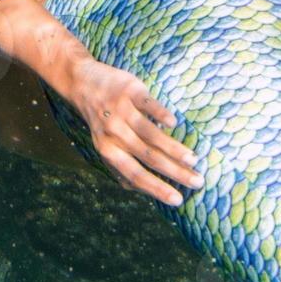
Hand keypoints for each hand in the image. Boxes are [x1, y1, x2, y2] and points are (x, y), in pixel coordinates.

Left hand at [64, 58, 203, 205]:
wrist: (82, 82)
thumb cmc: (101, 120)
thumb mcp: (104, 144)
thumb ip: (120, 166)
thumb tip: (143, 190)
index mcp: (108, 150)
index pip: (135, 174)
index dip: (156, 188)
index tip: (177, 199)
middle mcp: (114, 133)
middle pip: (148, 157)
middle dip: (175, 172)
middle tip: (198, 181)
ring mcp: (122, 111)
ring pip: (150, 134)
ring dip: (173, 149)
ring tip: (193, 159)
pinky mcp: (129, 91)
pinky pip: (147, 105)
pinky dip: (160, 114)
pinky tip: (173, 124)